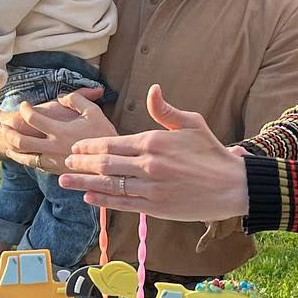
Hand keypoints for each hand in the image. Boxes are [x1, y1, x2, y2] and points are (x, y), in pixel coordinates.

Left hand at [0, 88, 110, 171]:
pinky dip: (22, 158)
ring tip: (5, 139)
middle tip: (3, 124)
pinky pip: (33, 164)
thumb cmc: (104, 134)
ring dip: (11, 146)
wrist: (111, 162)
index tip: (24, 105)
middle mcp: (52, 147)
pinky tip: (17, 153)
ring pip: (23, 155)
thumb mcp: (93, 111)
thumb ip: (76, 99)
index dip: (25, 109)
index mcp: (60, 130)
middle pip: (20, 139)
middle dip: (8, 131)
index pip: (32, 118)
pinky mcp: (55, 170)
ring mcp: (52, 160)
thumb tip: (61, 97)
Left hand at [60, 85, 249, 220]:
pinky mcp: (156, 207)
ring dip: (83, 182)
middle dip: (82, 163)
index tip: (77, 147)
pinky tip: (89, 197)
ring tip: (64, 182)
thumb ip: (166, 110)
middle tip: (65, 163)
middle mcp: (148, 164)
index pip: (112, 142)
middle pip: (105, 163)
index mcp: (154, 141)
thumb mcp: (192, 123)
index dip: (90, 146)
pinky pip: (123, 203)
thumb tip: (153, 90)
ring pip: (109, 184)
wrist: (233, 186)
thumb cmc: (212, 153)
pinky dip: (103, 200)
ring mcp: (151, 188)